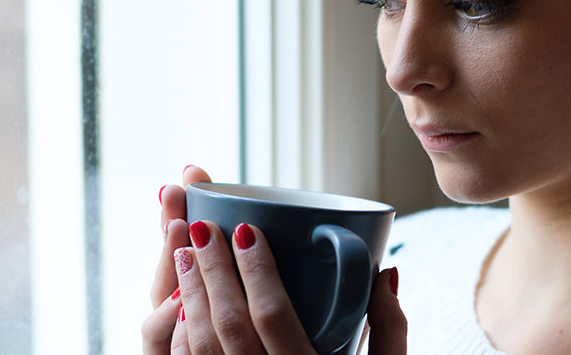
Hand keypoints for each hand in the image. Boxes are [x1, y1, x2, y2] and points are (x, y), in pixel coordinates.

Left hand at [141, 166, 406, 353]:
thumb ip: (392, 329)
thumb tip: (385, 271)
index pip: (272, 316)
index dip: (255, 270)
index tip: (245, 229)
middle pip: (227, 326)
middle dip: (210, 271)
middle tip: (201, 228)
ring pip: (199, 349)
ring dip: (187, 296)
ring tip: (183, 254)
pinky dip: (178, 337)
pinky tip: (178, 307)